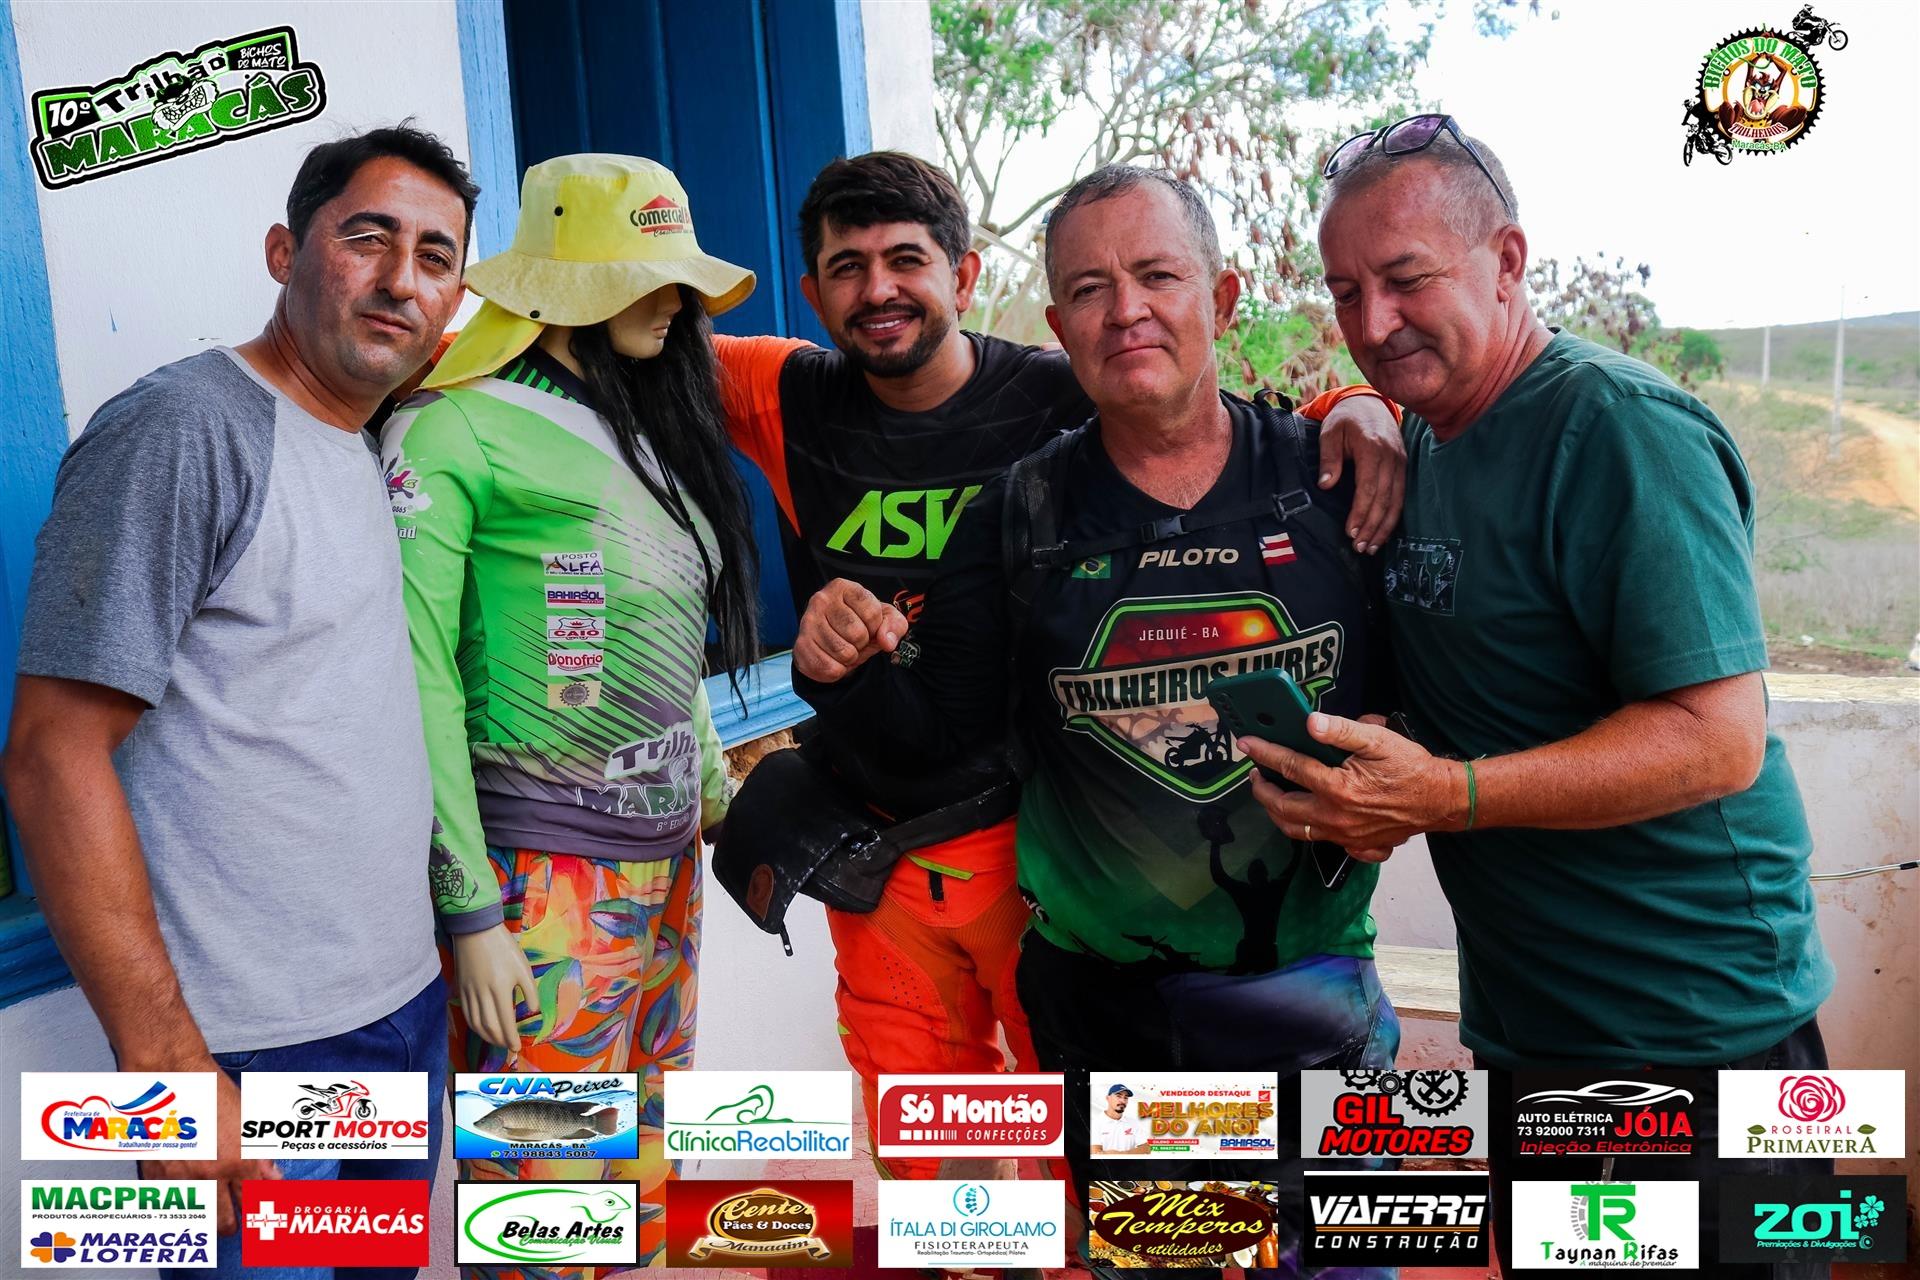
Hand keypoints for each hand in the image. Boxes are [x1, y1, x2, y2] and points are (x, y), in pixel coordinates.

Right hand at [136, 1059, 279, 1234]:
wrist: (168, 1079)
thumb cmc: (211, 1092)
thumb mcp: (247, 1119)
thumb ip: (261, 1154)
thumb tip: (274, 1177)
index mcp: (237, 1160)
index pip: (255, 1201)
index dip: (260, 1208)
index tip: (261, 1209)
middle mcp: (209, 1175)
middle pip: (225, 1223)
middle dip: (234, 1225)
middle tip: (237, 1219)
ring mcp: (179, 1179)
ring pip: (197, 1219)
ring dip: (208, 1218)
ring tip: (214, 1211)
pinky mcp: (155, 1177)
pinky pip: (170, 1205)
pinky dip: (181, 1204)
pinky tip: (187, 1195)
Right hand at [451, 924, 536, 1050]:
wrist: (476, 930)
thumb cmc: (504, 947)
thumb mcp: (523, 967)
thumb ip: (530, 991)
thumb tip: (533, 1010)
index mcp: (500, 990)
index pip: (505, 1022)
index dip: (511, 1038)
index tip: (516, 1047)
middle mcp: (482, 995)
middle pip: (490, 1027)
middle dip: (500, 1040)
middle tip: (508, 1046)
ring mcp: (469, 993)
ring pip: (476, 1023)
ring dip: (487, 1036)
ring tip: (497, 1041)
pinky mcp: (461, 989)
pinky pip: (466, 1014)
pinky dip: (474, 1026)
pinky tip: (481, 1028)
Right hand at [792, 578, 907, 682]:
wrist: (834, 640)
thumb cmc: (861, 624)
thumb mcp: (885, 618)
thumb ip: (895, 625)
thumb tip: (886, 641)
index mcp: (843, 587)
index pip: (872, 613)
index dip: (875, 626)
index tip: (868, 625)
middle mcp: (821, 599)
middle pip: (857, 633)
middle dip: (862, 643)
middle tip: (854, 640)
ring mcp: (807, 622)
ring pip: (843, 652)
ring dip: (850, 658)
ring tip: (844, 647)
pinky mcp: (800, 645)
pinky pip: (829, 668)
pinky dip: (838, 670)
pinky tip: (833, 658)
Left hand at [1239, 711, 1463, 853]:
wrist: (1442, 800)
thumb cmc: (1411, 767)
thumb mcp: (1378, 739)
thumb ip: (1342, 731)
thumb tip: (1310, 722)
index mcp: (1338, 788)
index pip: (1290, 767)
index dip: (1265, 753)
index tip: (1247, 744)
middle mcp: (1336, 816)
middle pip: (1283, 807)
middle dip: (1262, 790)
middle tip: (1254, 775)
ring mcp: (1345, 836)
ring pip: (1298, 830)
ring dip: (1278, 813)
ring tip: (1271, 796)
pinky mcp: (1357, 845)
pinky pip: (1323, 843)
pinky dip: (1308, 831)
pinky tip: (1306, 818)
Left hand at [1315, 394, 1404, 552]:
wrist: (1369, 403)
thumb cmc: (1346, 420)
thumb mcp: (1330, 432)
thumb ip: (1329, 458)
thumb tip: (1326, 484)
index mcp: (1373, 448)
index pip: (1369, 487)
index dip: (1361, 512)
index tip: (1351, 531)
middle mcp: (1391, 457)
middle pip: (1384, 499)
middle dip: (1372, 526)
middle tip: (1360, 547)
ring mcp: (1401, 463)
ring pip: (1396, 501)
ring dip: (1384, 527)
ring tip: (1371, 547)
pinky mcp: (1403, 468)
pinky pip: (1401, 497)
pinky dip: (1393, 517)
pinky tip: (1383, 532)